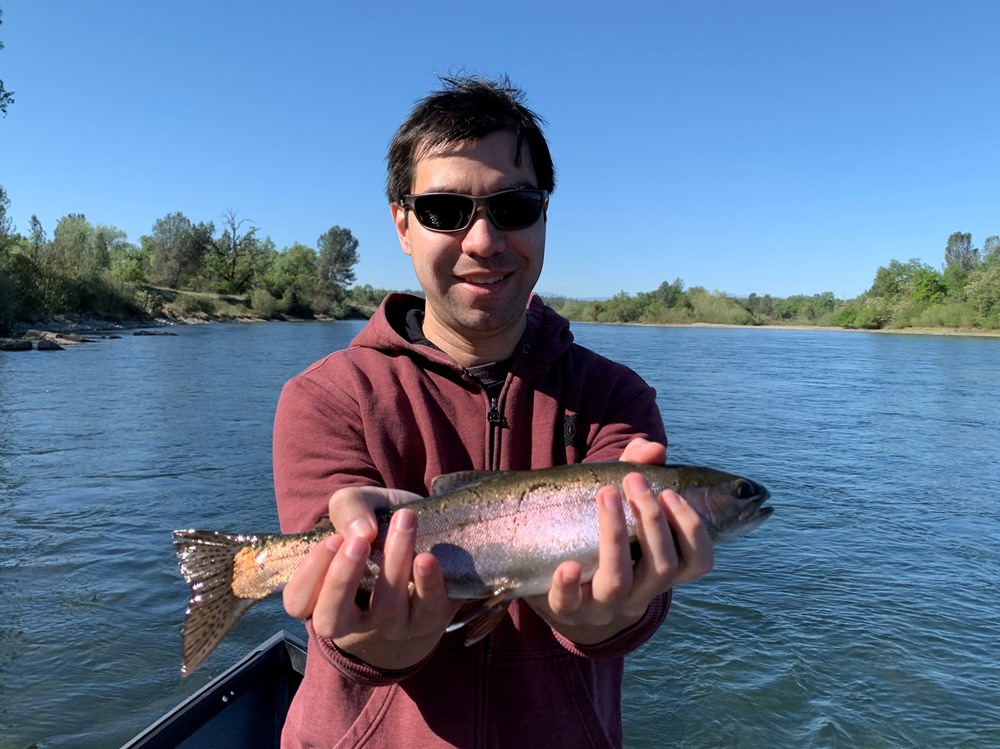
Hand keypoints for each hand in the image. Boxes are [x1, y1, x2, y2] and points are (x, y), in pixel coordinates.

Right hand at [282, 486, 460, 668]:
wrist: (434, 534)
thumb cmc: (382, 526)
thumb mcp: (361, 506)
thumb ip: (349, 508)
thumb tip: (362, 531)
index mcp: (325, 595)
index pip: (298, 602)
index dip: (309, 575)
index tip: (333, 539)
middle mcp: (355, 618)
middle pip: (331, 621)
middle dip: (340, 581)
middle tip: (358, 542)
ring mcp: (393, 624)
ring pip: (385, 610)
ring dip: (392, 565)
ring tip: (404, 522)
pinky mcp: (430, 616)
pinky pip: (427, 609)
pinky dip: (427, 583)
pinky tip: (426, 557)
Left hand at [526, 439, 713, 643]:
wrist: (562, 591)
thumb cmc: (600, 537)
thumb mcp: (621, 505)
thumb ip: (637, 471)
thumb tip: (653, 448)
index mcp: (660, 570)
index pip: (698, 561)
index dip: (692, 530)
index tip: (669, 493)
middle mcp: (640, 592)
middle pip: (662, 567)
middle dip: (652, 520)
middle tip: (634, 480)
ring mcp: (604, 605)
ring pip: (618, 581)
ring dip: (615, 535)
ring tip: (606, 494)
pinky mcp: (569, 611)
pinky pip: (569, 605)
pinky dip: (568, 585)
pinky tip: (568, 564)